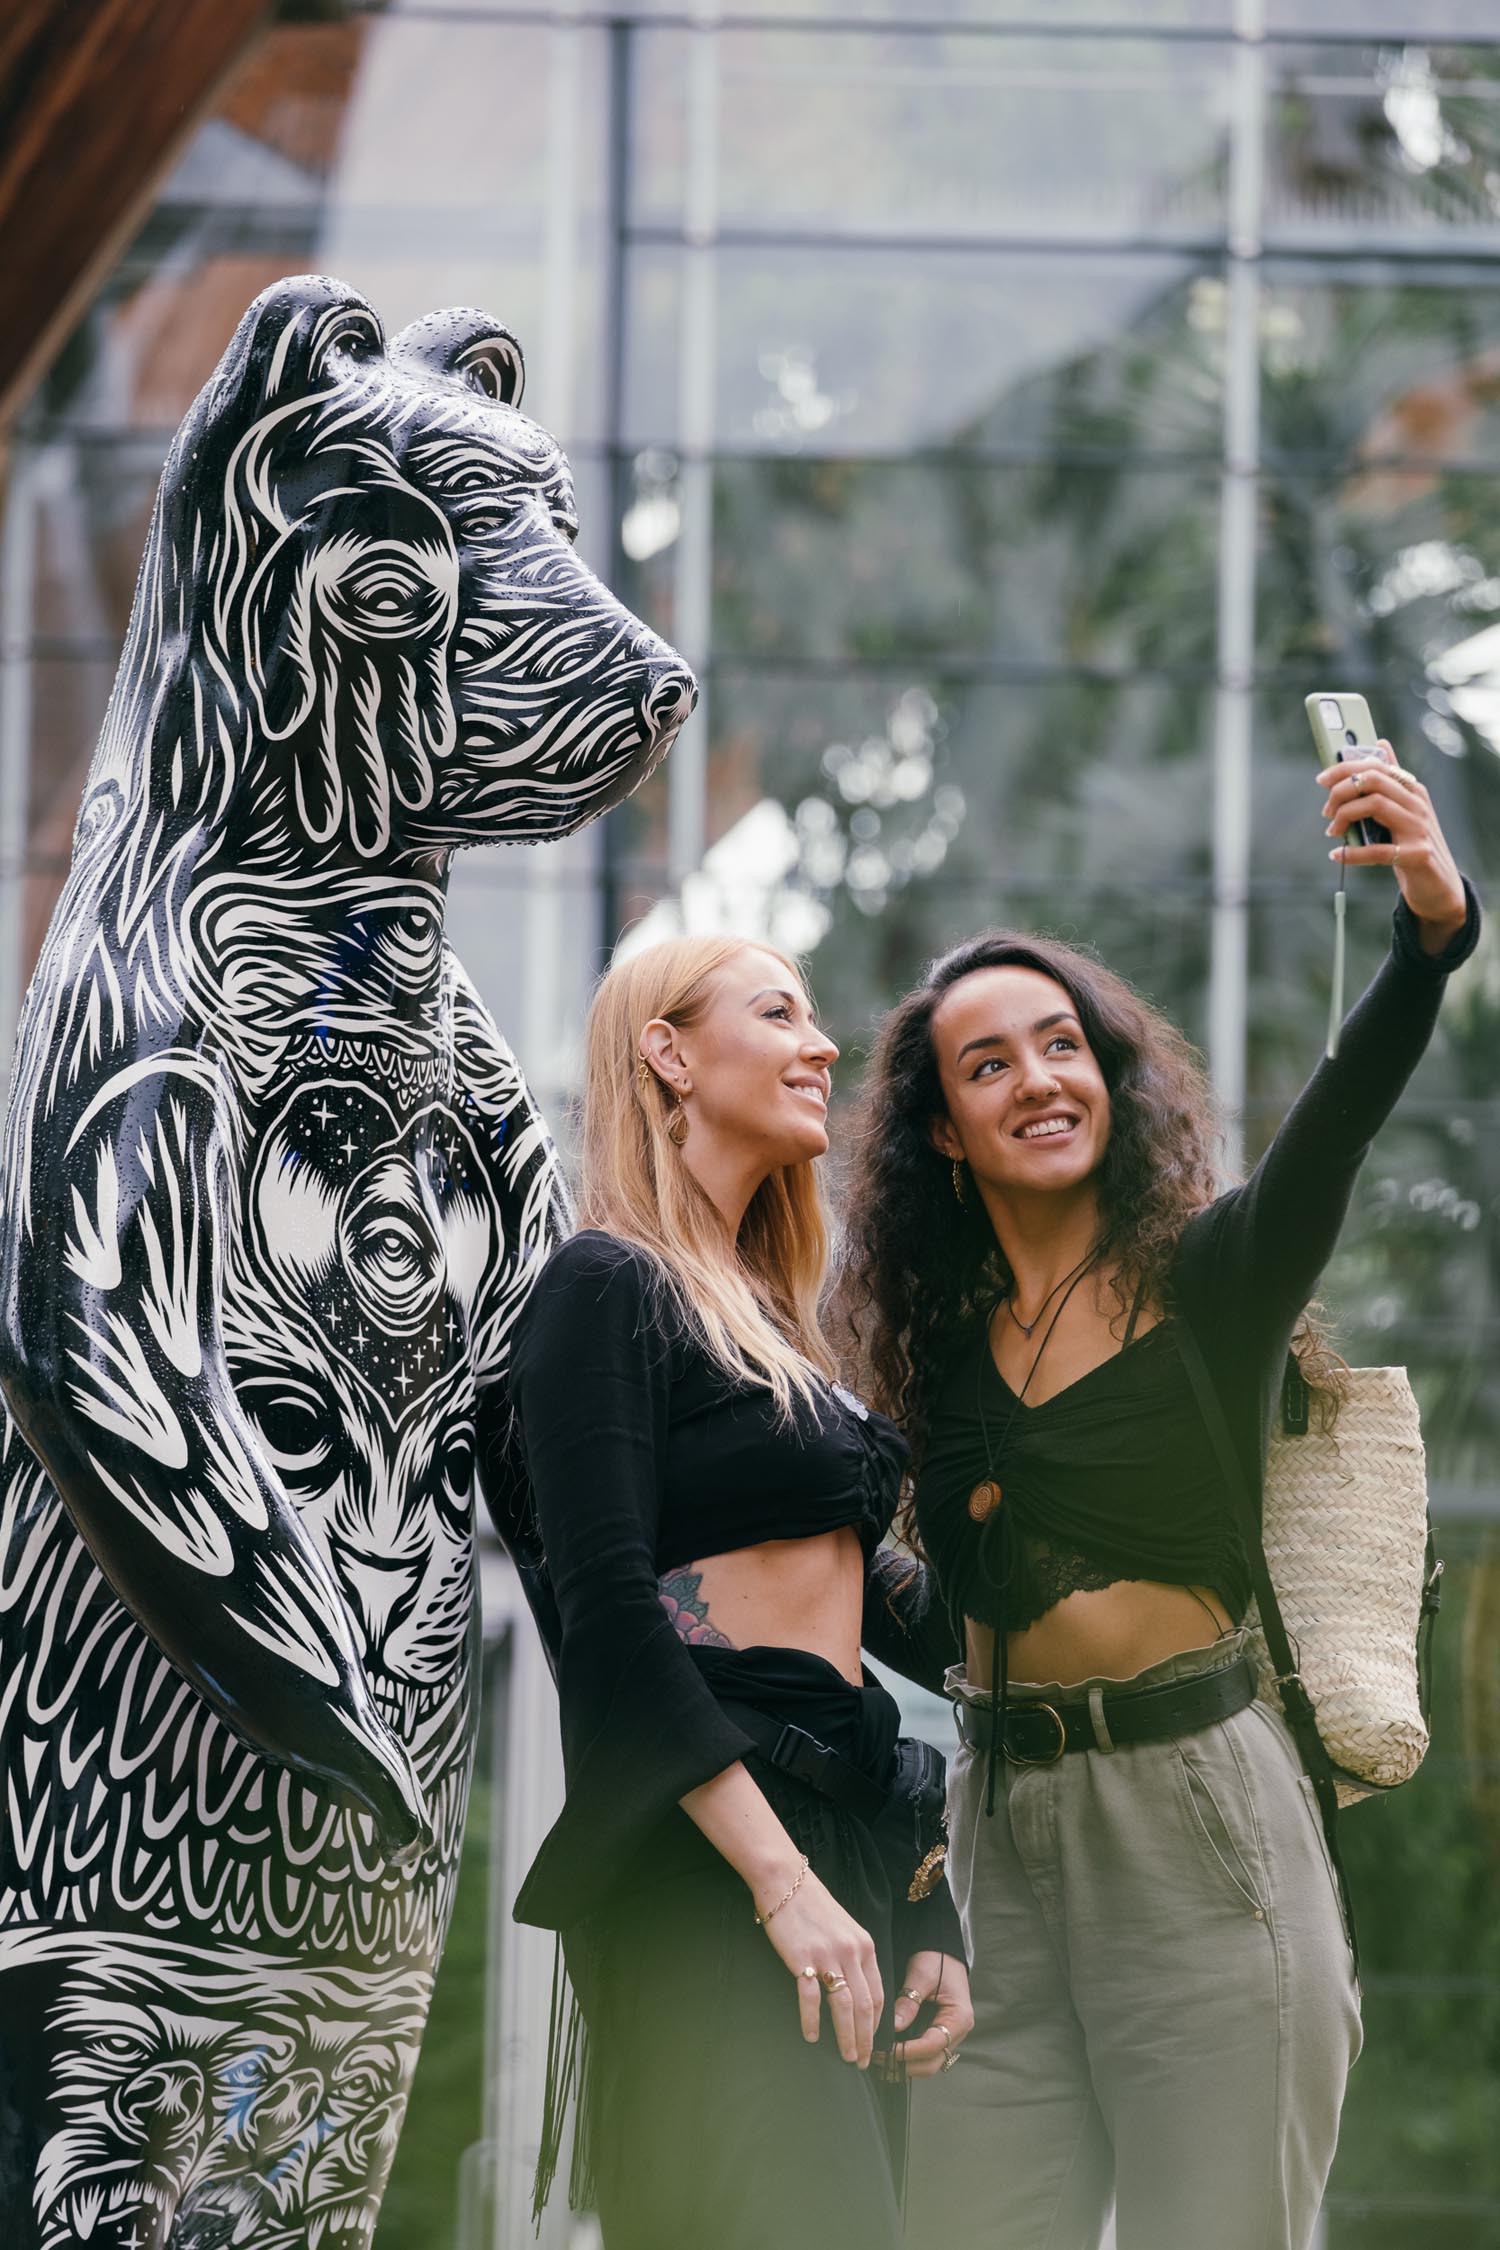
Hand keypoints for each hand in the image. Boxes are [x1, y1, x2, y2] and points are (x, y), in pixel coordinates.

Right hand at [758, 1866, 884, 2067]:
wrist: (785, 1881)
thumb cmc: (812, 1905)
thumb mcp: (844, 1928)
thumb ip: (853, 1955)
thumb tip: (856, 1989)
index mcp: (864, 1945)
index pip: (878, 1994)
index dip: (876, 2024)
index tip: (872, 2043)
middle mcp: (851, 1951)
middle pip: (865, 2006)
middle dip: (866, 2039)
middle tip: (864, 2062)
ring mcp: (827, 1955)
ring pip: (844, 2006)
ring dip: (847, 2037)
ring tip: (847, 2058)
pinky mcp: (802, 1957)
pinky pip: (810, 1998)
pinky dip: (812, 2020)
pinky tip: (811, 2036)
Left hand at [886, 1949, 974, 2080]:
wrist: (944, 1949)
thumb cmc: (936, 1957)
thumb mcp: (922, 1974)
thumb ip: (910, 2001)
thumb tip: (895, 2026)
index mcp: (959, 2017)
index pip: (934, 2044)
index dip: (910, 2051)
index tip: (888, 2051)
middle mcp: (958, 2032)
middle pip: (932, 2062)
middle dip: (905, 2065)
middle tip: (879, 2060)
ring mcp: (949, 2035)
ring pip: (928, 2063)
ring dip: (905, 2066)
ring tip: (880, 2062)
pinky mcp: (938, 2034)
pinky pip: (925, 2054)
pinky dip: (908, 2059)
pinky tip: (889, 2057)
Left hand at [1319, 745, 1466, 948]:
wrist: (1439, 885)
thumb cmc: (1413, 844)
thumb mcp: (1404, 809)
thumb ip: (1391, 780)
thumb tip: (1380, 744)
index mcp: (1412, 789)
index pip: (1376, 766)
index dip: (1344, 769)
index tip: (1321, 780)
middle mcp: (1417, 804)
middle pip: (1373, 781)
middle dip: (1341, 791)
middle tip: (1326, 811)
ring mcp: (1419, 828)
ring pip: (1374, 806)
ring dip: (1344, 817)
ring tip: (1332, 831)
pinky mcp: (1416, 855)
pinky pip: (1377, 850)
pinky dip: (1352, 853)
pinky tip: (1337, 855)